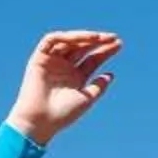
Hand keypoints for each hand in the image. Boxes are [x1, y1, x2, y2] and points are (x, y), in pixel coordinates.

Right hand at [8, 30, 119, 144]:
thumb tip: (111, 74)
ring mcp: (52, 61)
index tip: (119, 44)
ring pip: (69, 42)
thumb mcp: (86, 98)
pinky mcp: (39, 58)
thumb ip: (98, 87)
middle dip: (98, 41)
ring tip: (98, 37)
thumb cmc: (63, 114)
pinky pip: (51, 40)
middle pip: (83, 48)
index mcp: (76, 77)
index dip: (105, 51)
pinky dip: (64, 36)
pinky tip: (79, 38)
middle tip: (112, 37)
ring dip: (83, 37)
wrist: (40, 121)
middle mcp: (65, 67)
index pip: (93, 59)